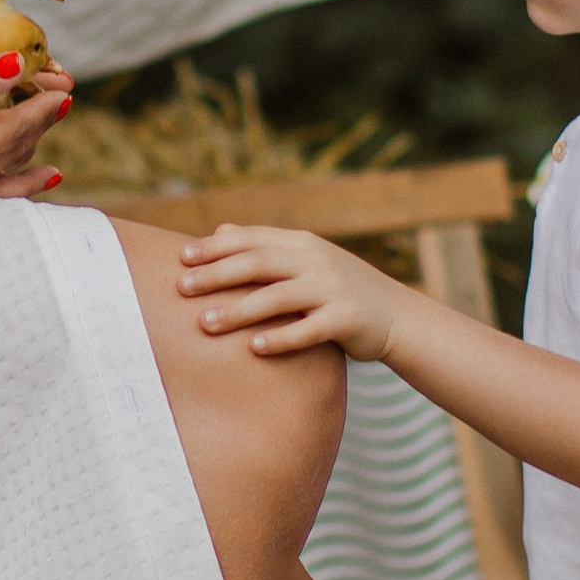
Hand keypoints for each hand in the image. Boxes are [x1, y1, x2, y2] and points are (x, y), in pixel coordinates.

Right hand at [0, 54, 72, 195]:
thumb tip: (19, 65)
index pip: (16, 127)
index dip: (42, 106)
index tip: (65, 87)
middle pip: (13, 154)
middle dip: (38, 128)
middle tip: (58, 106)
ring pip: (0, 184)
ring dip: (27, 168)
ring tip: (53, 169)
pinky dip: (3, 198)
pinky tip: (5, 198)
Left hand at [177, 222, 398, 356]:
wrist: (398, 316)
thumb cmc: (338, 291)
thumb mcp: (306, 261)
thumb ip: (265, 248)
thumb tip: (219, 230)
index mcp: (303, 244)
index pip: (252, 239)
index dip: (215, 247)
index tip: (181, 258)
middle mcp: (317, 260)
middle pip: (259, 263)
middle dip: (217, 274)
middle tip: (181, 288)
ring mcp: (334, 288)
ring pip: (279, 296)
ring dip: (239, 310)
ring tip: (205, 324)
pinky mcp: (348, 319)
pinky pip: (309, 330)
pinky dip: (281, 338)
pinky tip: (253, 348)